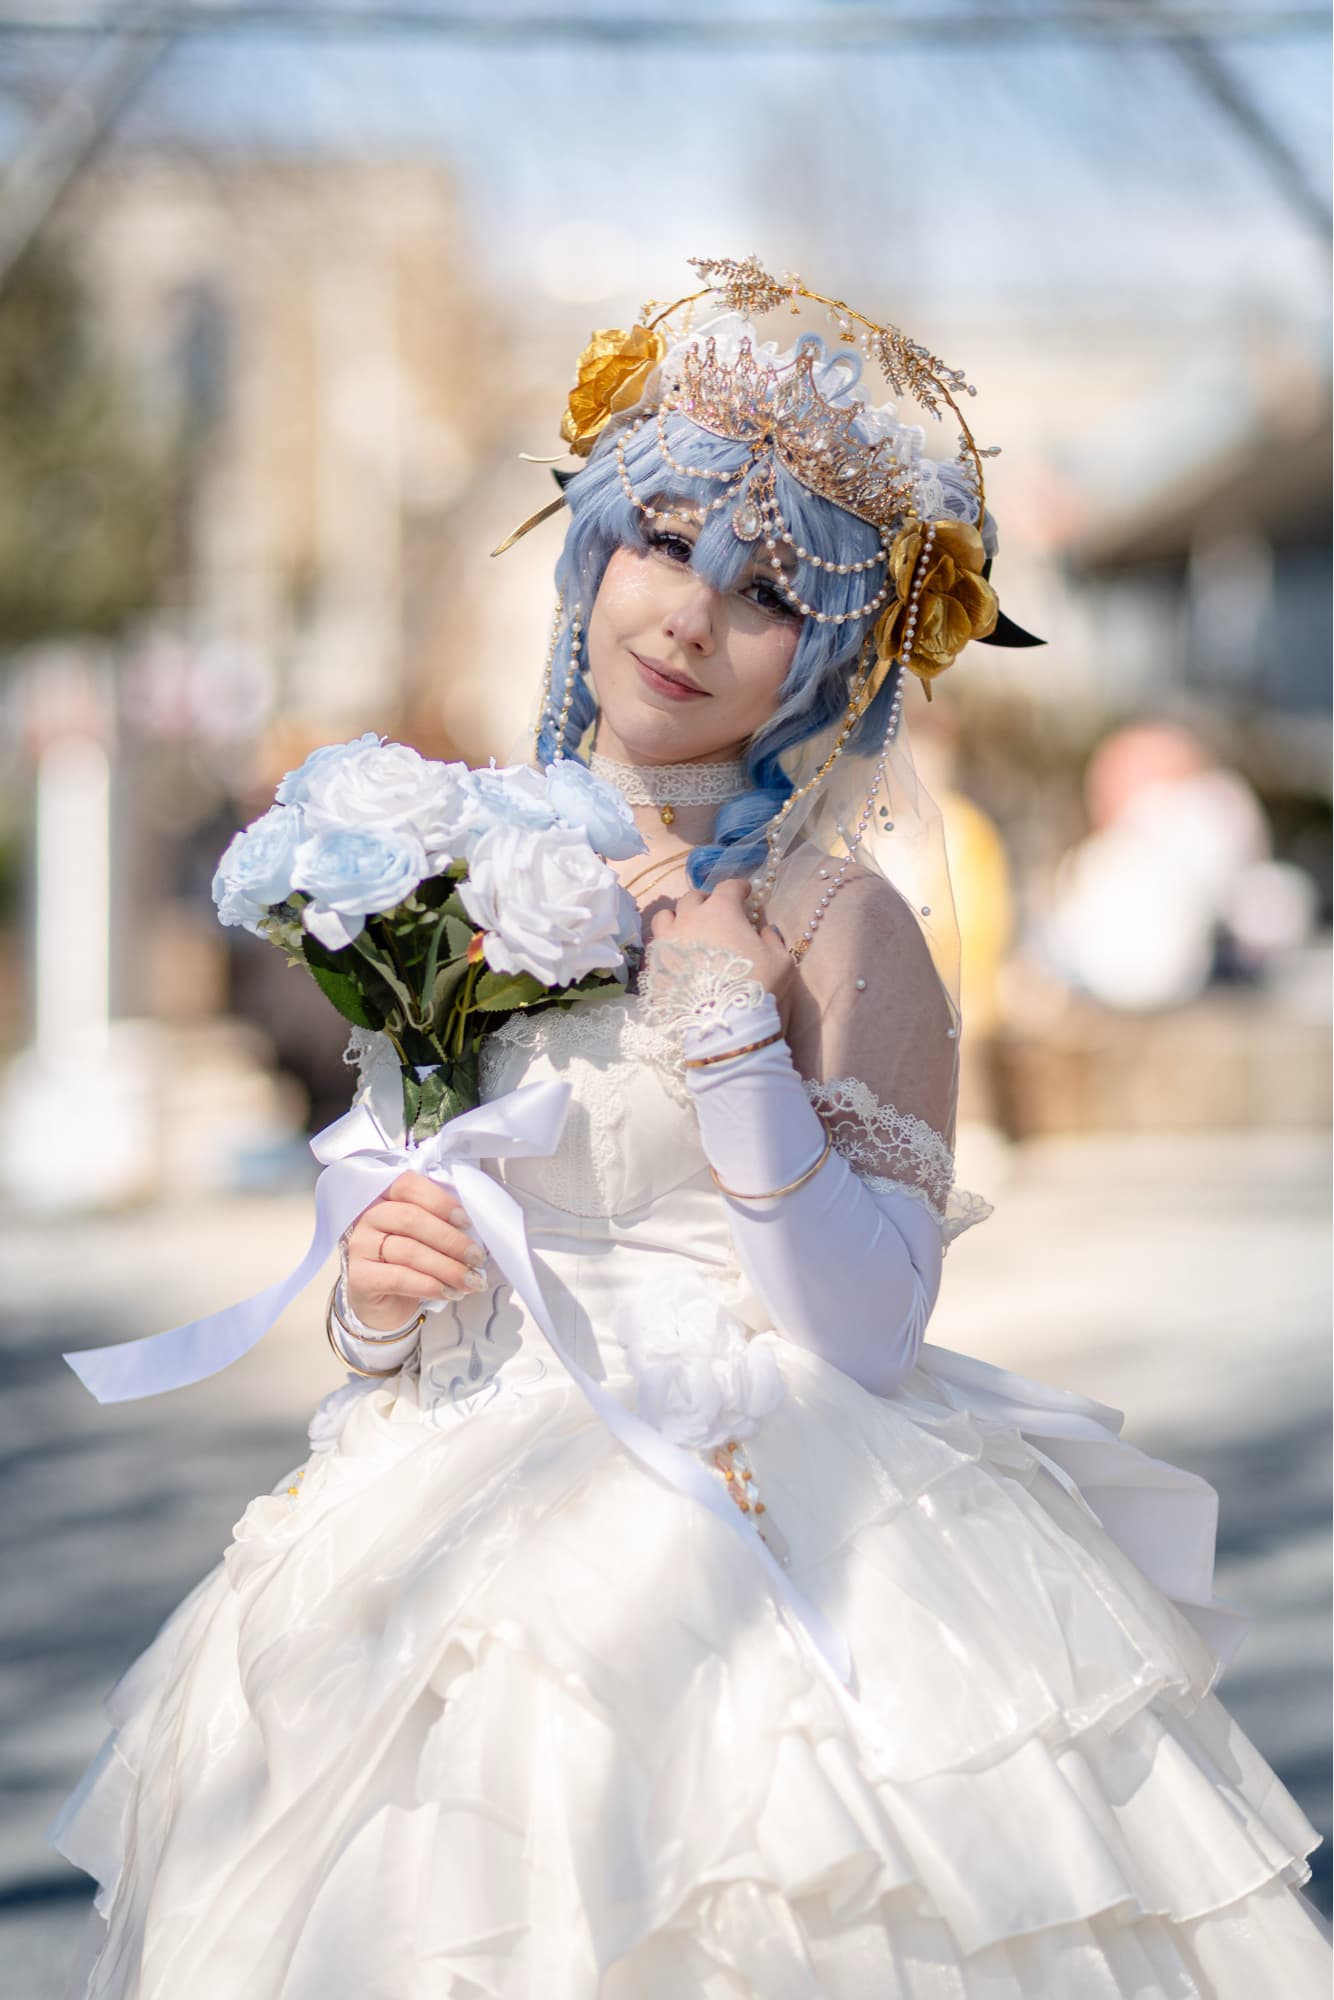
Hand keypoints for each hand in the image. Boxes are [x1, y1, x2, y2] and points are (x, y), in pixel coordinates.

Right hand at [344, 1172, 487, 1329]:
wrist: (386, 1303)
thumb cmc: (410, 1263)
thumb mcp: (427, 1237)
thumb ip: (443, 1223)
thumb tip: (478, 1229)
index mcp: (385, 1196)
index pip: (408, 1186)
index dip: (440, 1201)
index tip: (467, 1221)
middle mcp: (368, 1216)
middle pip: (411, 1219)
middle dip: (451, 1239)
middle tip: (477, 1257)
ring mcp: (360, 1245)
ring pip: (409, 1251)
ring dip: (447, 1267)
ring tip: (471, 1280)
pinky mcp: (359, 1276)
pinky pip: (398, 1277)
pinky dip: (429, 1285)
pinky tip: (448, 1292)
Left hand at [648, 878, 793, 1012]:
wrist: (723, 1022)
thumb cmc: (756, 985)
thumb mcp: (780, 961)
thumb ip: (772, 939)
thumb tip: (765, 930)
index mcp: (721, 911)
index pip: (729, 887)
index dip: (739, 887)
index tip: (745, 892)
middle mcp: (689, 918)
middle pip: (692, 898)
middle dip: (705, 901)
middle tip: (714, 912)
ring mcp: (667, 939)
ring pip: (665, 916)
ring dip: (677, 918)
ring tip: (686, 930)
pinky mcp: (654, 963)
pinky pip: (655, 946)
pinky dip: (666, 945)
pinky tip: (675, 956)